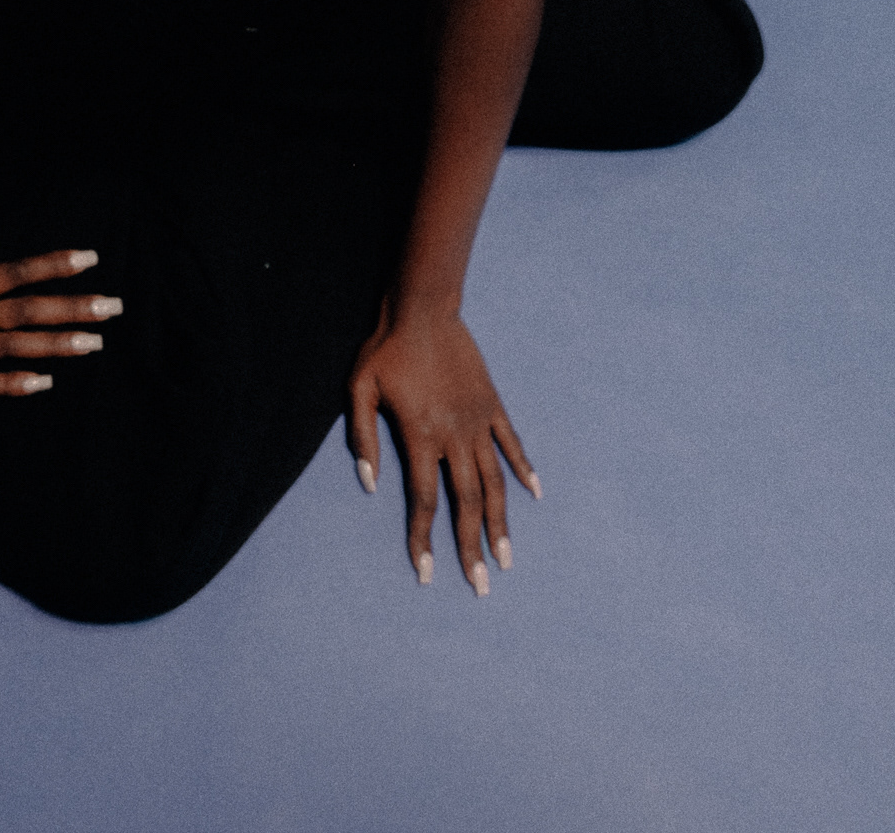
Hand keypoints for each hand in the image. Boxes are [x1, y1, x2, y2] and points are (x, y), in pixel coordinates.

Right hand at [0, 224, 123, 403]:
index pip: (19, 272)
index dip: (55, 265)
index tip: (91, 259)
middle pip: (32, 311)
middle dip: (76, 308)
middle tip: (115, 308)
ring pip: (20, 348)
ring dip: (60, 346)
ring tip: (96, 343)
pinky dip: (18, 384)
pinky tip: (46, 383)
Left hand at [345, 297, 539, 592]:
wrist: (422, 308)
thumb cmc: (385, 349)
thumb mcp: (359, 389)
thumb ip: (363, 438)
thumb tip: (369, 485)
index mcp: (420, 436)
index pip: (424, 501)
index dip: (424, 540)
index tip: (427, 574)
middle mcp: (454, 435)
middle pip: (466, 503)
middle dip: (472, 548)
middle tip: (481, 586)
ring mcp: (478, 421)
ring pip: (494, 481)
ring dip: (500, 522)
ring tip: (507, 558)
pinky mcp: (492, 405)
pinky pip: (511, 444)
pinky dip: (524, 470)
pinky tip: (535, 495)